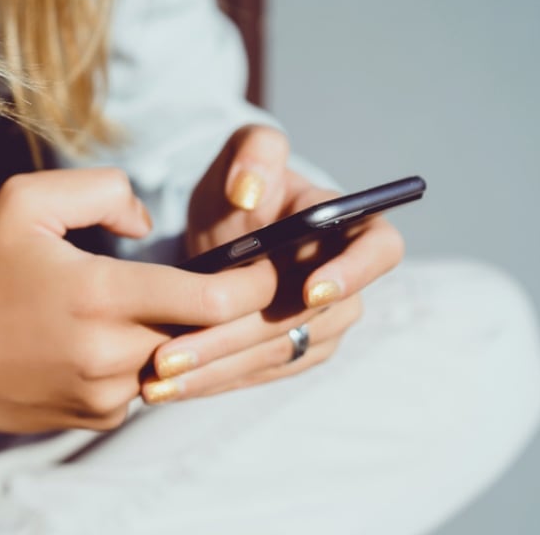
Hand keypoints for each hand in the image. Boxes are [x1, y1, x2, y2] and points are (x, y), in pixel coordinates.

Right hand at [0, 169, 277, 431]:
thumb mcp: (28, 200)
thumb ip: (105, 190)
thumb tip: (152, 220)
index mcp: (102, 294)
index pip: (215, 300)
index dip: (255, 284)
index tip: (267, 265)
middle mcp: (112, 353)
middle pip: (207, 333)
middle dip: (231, 309)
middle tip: (236, 279)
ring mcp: (106, 393)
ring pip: (180, 360)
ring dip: (184, 332)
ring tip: (161, 301)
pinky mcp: (98, 416)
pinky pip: (149, 384)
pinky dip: (149, 358)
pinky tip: (117, 337)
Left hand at [141, 126, 403, 401]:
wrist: (225, 233)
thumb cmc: (243, 187)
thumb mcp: (245, 152)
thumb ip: (255, 151)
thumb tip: (250, 189)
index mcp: (349, 228)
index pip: (379, 250)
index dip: (354, 272)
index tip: (312, 290)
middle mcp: (345, 282)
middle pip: (309, 318)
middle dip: (240, 335)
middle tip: (175, 352)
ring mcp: (323, 324)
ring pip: (277, 353)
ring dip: (218, 368)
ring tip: (159, 379)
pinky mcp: (293, 353)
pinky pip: (258, 372)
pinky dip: (214, 380)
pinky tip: (171, 388)